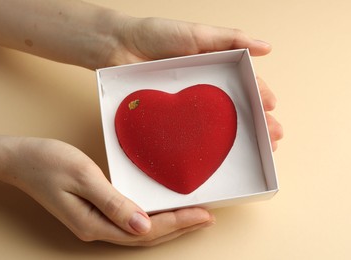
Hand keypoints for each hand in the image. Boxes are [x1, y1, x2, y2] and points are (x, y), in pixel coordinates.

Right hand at [2, 136, 213, 245]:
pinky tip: (162, 210)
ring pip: (140, 230)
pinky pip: (130, 220)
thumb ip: (114, 203)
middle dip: (180, 227)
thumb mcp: (83, 177)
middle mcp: (97, 228)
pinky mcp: (94, 212)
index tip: (204, 214)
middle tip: (208, 217)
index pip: (146, 230)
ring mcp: (95, 222)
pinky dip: (151, 217)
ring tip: (193, 217)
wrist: (20, 159)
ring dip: (169, 224)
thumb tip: (143, 226)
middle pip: (146, 235)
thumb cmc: (48, 162)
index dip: (178, 223)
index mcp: (95, 223)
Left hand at [104, 17, 281, 149]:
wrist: (117, 46)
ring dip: (237, 136)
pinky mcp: (169, 116)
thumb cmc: (156, 35)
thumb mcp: (197, 32)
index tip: (272, 109)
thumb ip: (229, 39)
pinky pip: (189, 131)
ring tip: (258, 149)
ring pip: (215, 123)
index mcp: (214, 67)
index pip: (244, 83)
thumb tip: (265, 47)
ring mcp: (186, 104)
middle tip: (273, 138)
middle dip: (257, 122)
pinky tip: (218, 153)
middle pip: (235, 107)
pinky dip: (205, 143)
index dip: (259, 96)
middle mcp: (203, 88)